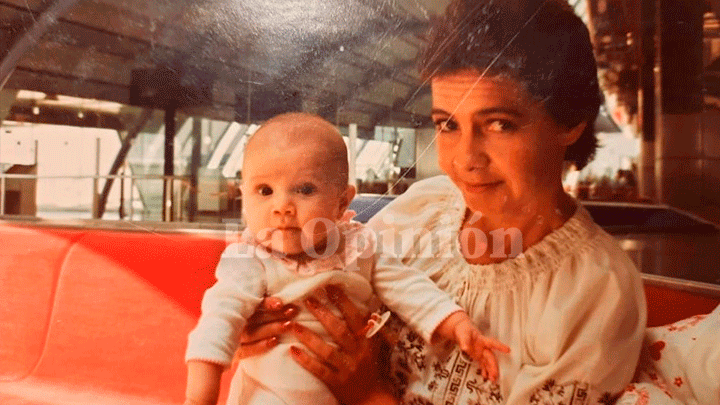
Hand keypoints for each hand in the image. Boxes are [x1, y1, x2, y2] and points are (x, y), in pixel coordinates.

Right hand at [233, 297, 298, 363]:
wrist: (228, 344)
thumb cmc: (251, 318)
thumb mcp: (255, 307)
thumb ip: (264, 300)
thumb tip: (283, 293)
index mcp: (238, 307)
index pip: (252, 303)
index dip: (267, 303)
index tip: (281, 304)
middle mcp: (234, 321)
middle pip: (254, 318)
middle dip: (274, 314)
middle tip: (292, 311)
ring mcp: (234, 337)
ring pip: (251, 333)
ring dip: (271, 328)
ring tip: (288, 325)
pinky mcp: (235, 352)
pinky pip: (246, 350)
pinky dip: (260, 346)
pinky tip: (275, 341)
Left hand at [289, 285, 395, 404]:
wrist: (372, 399)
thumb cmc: (371, 368)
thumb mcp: (375, 346)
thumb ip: (369, 328)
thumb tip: (365, 305)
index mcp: (367, 342)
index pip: (355, 318)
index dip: (343, 301)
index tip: (330, 286)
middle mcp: (358, 353)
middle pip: (339, 331)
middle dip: (323, 314)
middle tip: (307, 299)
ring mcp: (346, 369)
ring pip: (327, 350)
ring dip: (309, 336)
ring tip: (293, 324)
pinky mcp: (336, 383)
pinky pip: (319, 370)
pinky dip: (305, 360)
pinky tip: (292, 350)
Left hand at [441, 312, 509, 382]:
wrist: (461, 331)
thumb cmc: (464, 330)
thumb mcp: (462, 334)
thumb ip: (464, 341)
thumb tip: (465, 348)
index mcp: (482, 340)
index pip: (492, 343)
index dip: (500, 346)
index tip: (508, 350)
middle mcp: (483, 347)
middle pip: (490, 357)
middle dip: (493, 366)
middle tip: (495, 375)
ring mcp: (481, 352)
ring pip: (488, 362)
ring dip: (491, 370)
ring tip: (493, 380)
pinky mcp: (478, 357)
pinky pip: (483, 364)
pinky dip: (485, 371)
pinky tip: (486, 377)